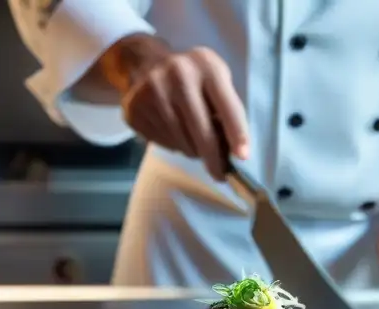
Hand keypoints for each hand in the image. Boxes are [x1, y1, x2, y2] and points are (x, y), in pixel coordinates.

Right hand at [106, 37, 249, 180]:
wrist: (146, 63)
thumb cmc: (193, 77)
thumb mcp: (215, 79)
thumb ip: (227, 108)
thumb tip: (234, 151)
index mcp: (206, 65)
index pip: (226, 106)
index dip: (236, 133)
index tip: (243, 157)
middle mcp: (178, 75)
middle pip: (201, 131)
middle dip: (213, 158)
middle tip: (220, 174)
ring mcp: (152, 92)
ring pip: (181, 142)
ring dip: (192, 150)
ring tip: (194, 142)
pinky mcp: (135, 108)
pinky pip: (162, 142)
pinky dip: (173, 145)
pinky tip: (174, 133)